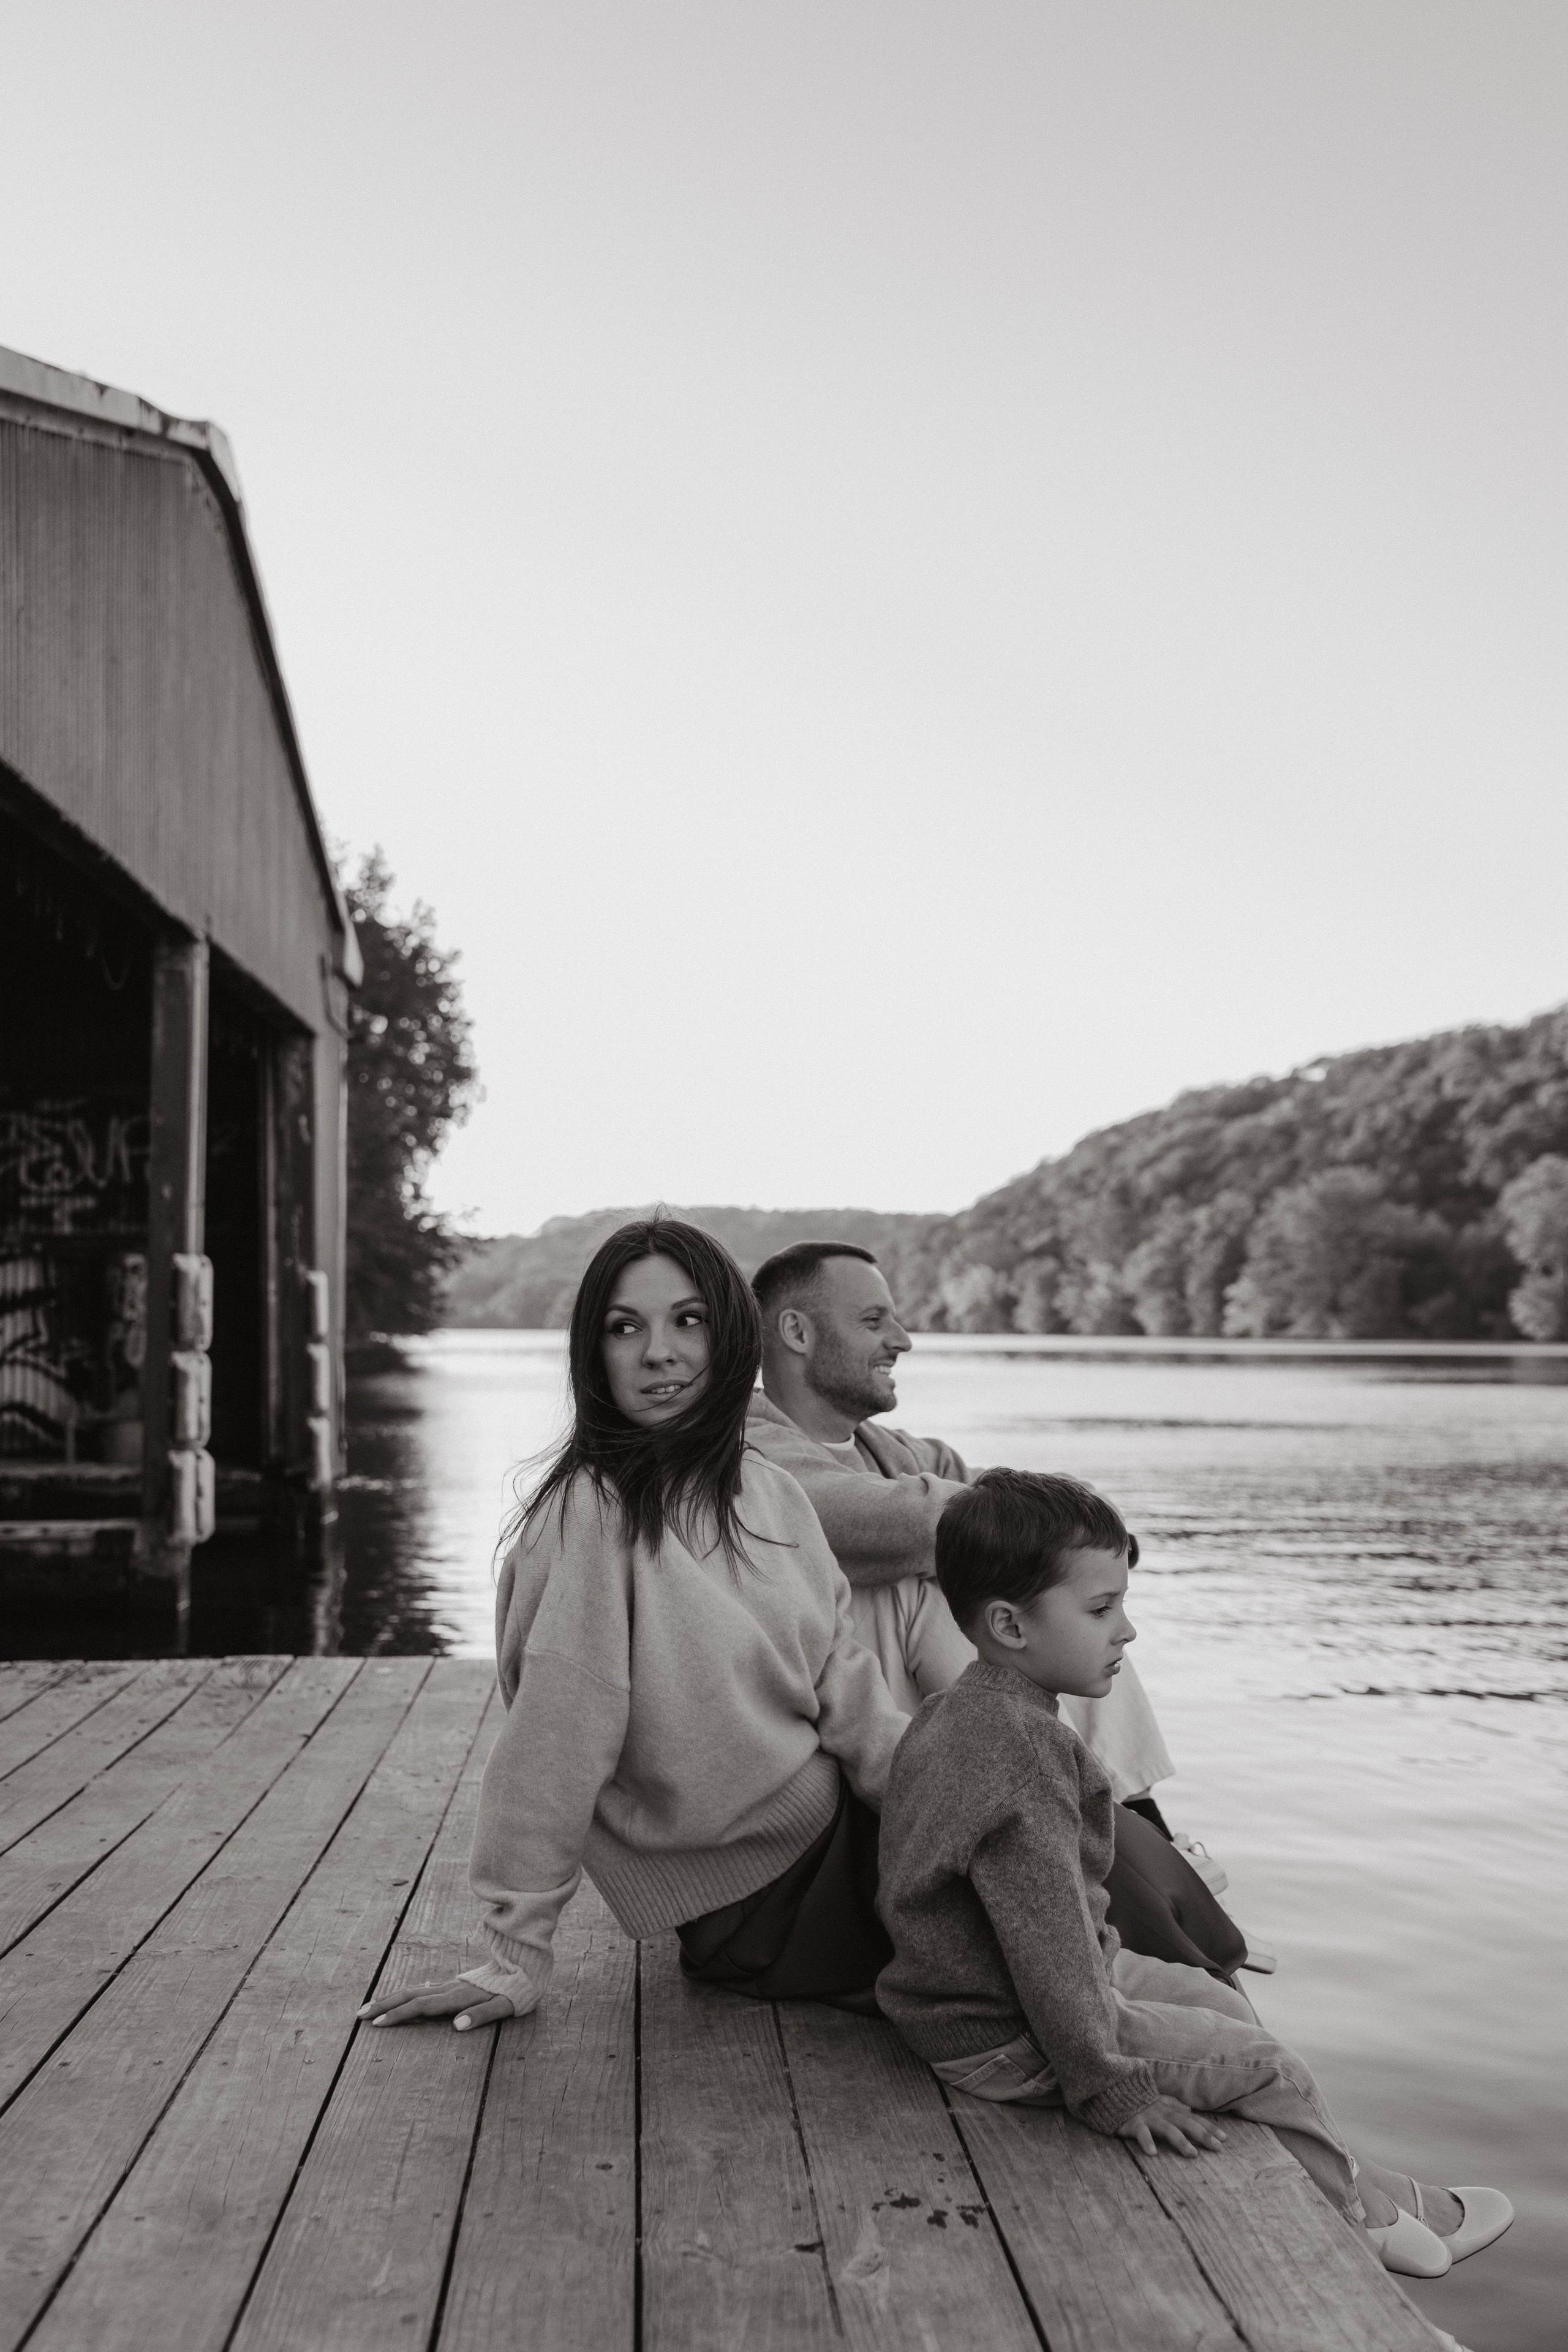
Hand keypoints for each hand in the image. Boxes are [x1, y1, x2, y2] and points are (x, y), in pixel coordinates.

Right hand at [357, 1976, 514, 2031]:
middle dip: (384, 2005)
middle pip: (411, 1995)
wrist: (527, 1960)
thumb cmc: (519, 1988)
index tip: (377, 2023)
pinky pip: (426, 1990)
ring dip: (392, 1999)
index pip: (422, 2006)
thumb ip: (482, 2015)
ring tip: (372, 2007)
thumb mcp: (506, 2005)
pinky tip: (405, 1998)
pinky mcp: (457, 1984)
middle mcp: (451, 1988)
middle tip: (359, 2015)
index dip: (399, 2014)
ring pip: (416, 1990)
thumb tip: (456, 2026)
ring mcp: (452, 1984)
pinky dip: (409, 1995)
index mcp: (459, 1996)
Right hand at [1116, 2096, 1226, 2156]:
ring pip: (1167, 2128)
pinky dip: (1147, 2141)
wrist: (1111, 2088)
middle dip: (1202, 2135)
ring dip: (1180, 2140)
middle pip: (1185, 2123)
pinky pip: (1140, 2133)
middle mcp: (1162, 2112)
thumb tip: (1189, 2109)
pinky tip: (1153, 2153)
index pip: (1193, 2118)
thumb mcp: (1157, 2100)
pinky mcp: (1132, 2123)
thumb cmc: (1136, 2099)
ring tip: (1192, 2154)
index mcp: (1168, 2108)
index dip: (1209, 2127)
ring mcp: (1147, 2117)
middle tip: (1218, 2148)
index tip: (1225, 2139)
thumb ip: (1173, 2104)